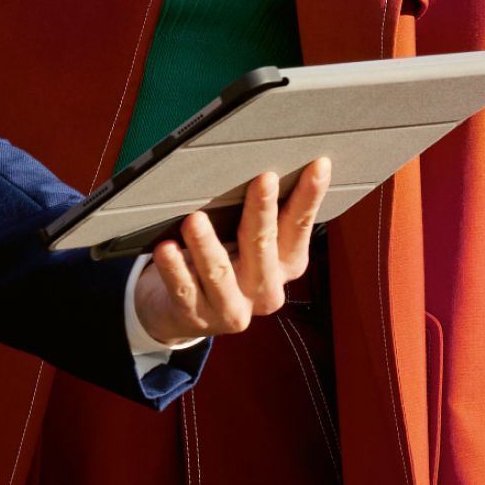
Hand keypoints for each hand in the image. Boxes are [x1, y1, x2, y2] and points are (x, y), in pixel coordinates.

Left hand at [134, 159, 329, 350]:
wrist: (184, 313)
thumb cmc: (224, 261)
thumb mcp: (249, 243)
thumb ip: (260, 216)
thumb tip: (267, 168)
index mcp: (286, 265)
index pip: (300, 226)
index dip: (310, 197)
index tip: (317, 166)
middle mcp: (265, 290)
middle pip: (263, 247)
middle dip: (263, 212)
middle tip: (264, 180)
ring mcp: (232, 308)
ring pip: (219, 273)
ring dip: (207, 245)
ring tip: (195, 220)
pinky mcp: (196, 317)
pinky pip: (183, 289)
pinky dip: (174, 268)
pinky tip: (166, 248)